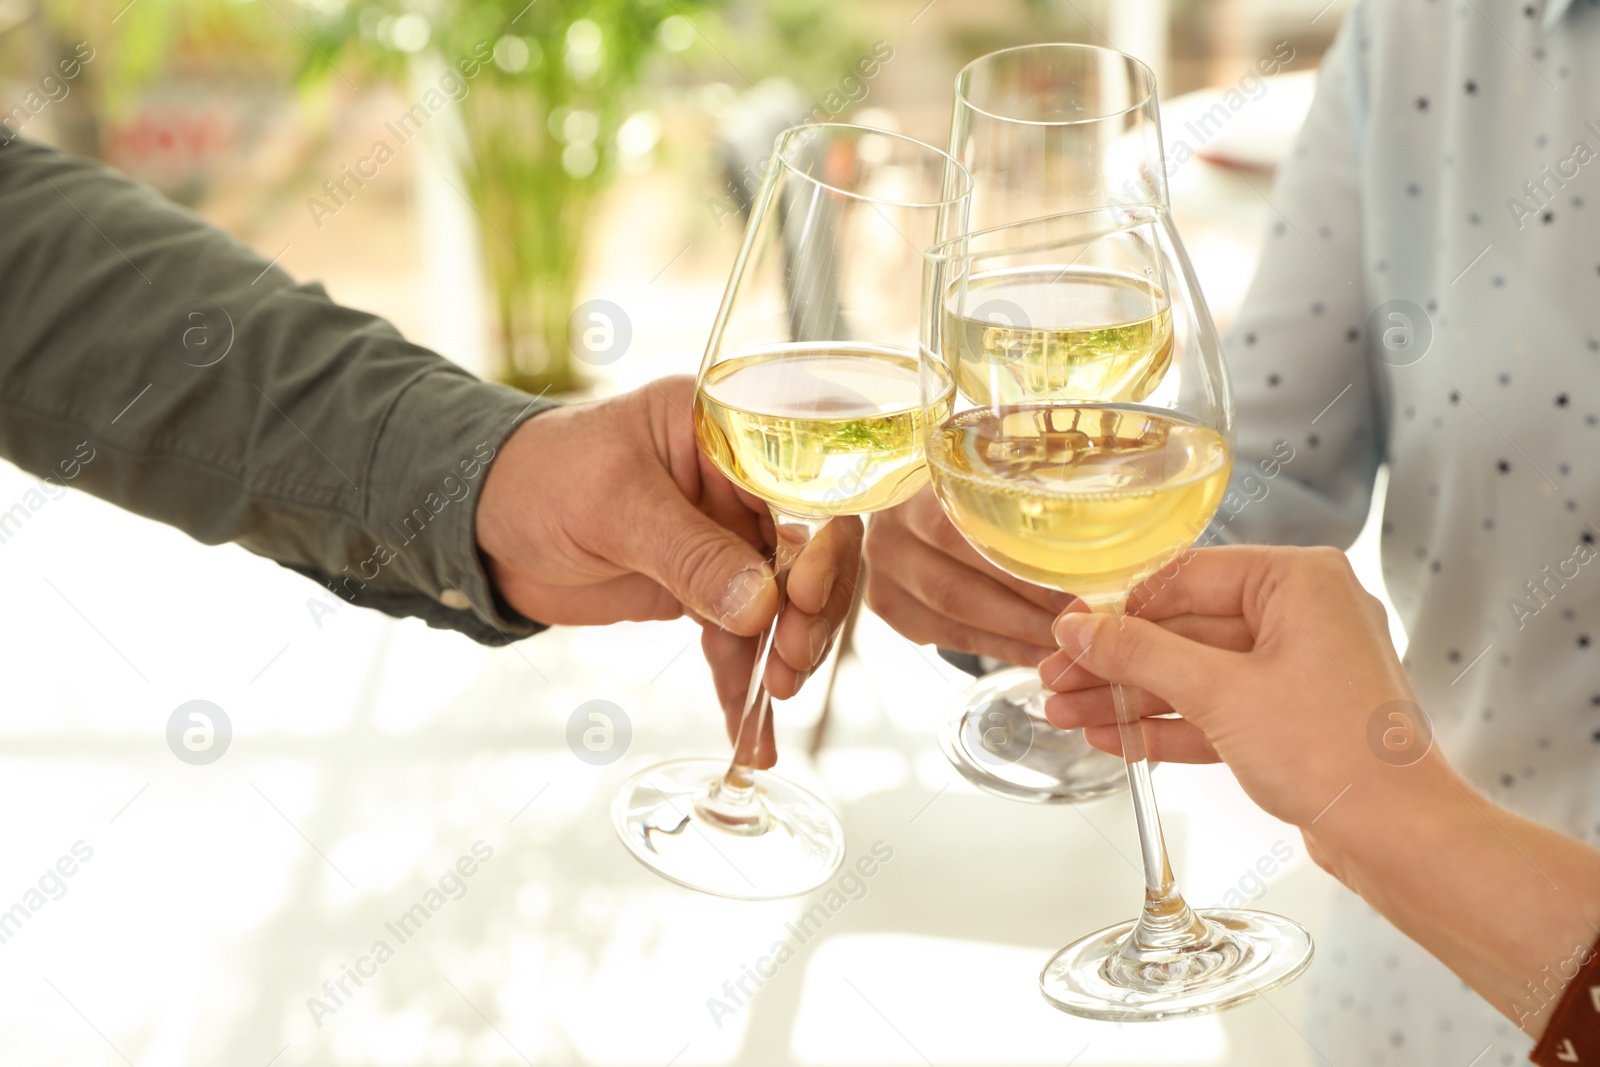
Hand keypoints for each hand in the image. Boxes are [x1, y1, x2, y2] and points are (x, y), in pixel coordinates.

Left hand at [476, 375, 861, 761]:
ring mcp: (726, 540)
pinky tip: (752, 736)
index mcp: (727, 431)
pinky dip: (745, 685)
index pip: (807, 482)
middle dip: (810, 610)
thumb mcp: (613, 507)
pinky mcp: (705, 591)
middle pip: (810, 550)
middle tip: (789, 660)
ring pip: (785, 603)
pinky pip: (741, 639)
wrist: (482, 526)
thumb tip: (761, 607)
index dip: (821, 541)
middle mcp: (739, 484)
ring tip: (776, 694)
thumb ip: (688, 554)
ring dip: (786, 652)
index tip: (801, 595)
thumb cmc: (537, 480)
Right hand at [863, 485, 1064, 666]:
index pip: (969, 538)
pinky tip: (1032, 651)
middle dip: (1027, 613)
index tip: (1078, 585)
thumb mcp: (984, 468)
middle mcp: (889, 537)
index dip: (1026, 569)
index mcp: (913, 493)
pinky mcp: (889, 606)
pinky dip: (996, 648)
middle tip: (1078, 623)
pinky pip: (948, 637)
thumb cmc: (960, 479)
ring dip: (1015, 637)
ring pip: (954, 620)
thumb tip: (1091, 526)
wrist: (905, 492)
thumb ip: (1021, 488)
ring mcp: (883, 576)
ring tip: (1063, 644)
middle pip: (960, 590)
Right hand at [1037, 550, 1599, 1038]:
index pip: (1186, 577)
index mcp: (1300, 581)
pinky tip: (1115, 739)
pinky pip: (1217, 709)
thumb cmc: (1336, 756)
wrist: (1398, 837)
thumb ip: (1141, 654)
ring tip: (1068, 714)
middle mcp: (1305, 615)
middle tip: (1057, 678)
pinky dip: (1169, 725)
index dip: (1119, 608)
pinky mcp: (1294, 718)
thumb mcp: (1219, 693)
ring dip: (1132, 696)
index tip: (1070, 630)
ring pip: (1196, 673)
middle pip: (1185, 628)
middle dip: (1117, 661)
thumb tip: (1080, 628)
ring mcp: (1301, 669)